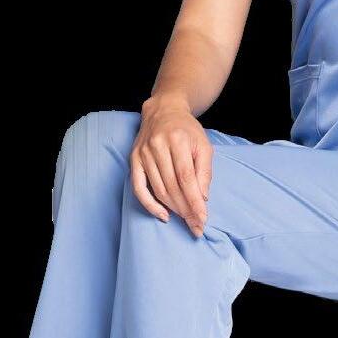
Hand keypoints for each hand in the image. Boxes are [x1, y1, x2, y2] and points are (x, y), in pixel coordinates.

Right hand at [130, 97, 212, 237]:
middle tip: (196, 225)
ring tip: (186, 220)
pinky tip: (163, 215)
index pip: (186, 178)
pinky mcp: (133, 160)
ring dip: (173, 209)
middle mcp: (157, 146)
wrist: (163, 111)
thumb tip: (202, 198)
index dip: (194, 201)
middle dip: (186, 209)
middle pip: (172, 186)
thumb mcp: (204, 145)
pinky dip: (150, 205)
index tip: (202, 219)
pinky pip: (138, 188)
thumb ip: (204, 171)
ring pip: (158, 189)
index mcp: (178, 140)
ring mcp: (143, 153)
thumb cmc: (187, 130)